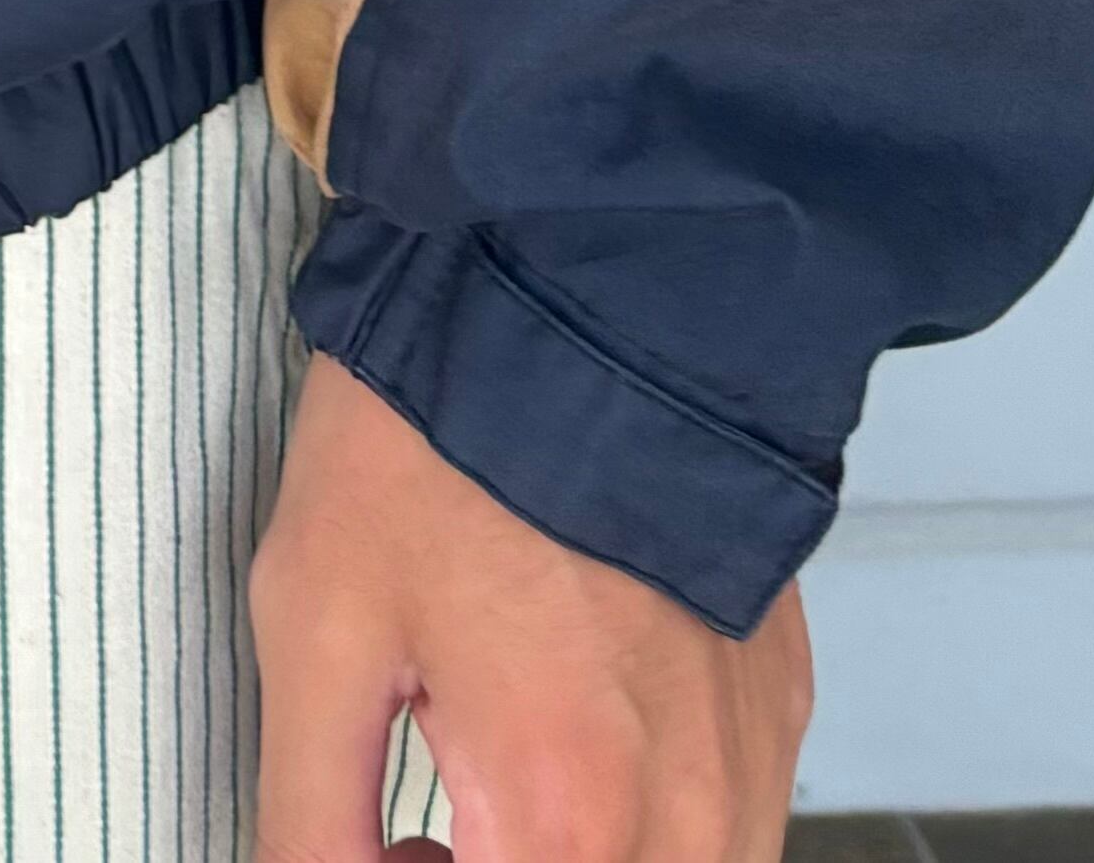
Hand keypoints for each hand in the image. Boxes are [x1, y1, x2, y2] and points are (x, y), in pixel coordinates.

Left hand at [254, 356, 810, 862]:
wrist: (577, 287)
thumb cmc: (433, 446)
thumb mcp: (314, 628)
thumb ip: (313, 821)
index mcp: (562, 818)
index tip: (396, 842)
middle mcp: (685, 820)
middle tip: (430, 824)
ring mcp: (750, 765)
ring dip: (582, 859)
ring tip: (498, 782)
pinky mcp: (780, 705)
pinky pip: (728, 837)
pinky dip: (652, 833)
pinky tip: (575, 738)